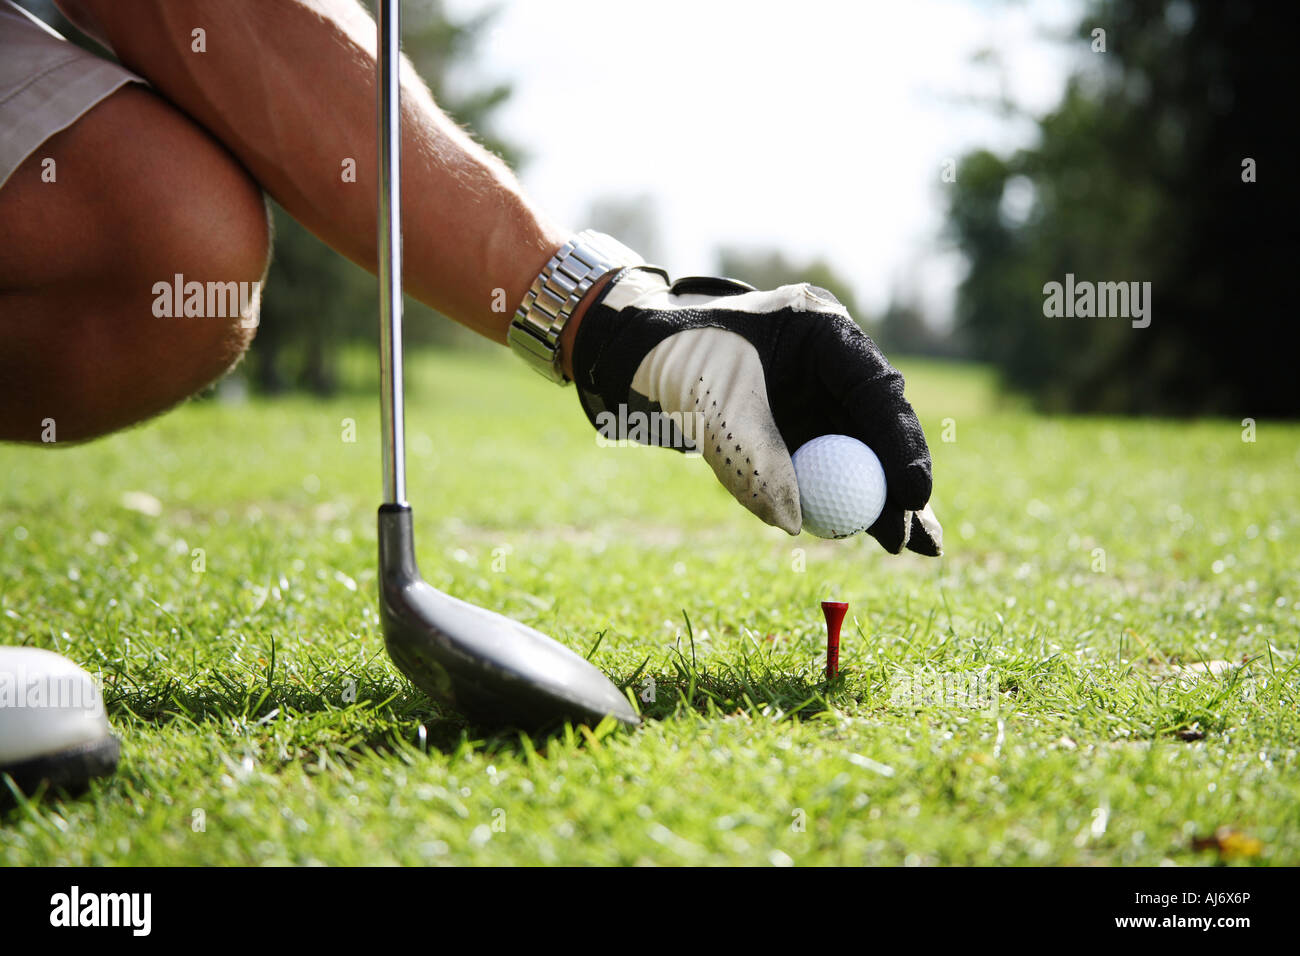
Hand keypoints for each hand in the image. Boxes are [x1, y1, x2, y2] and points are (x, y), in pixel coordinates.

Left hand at [570, 267, 941, 555]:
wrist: (638, 351)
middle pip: (879, 427)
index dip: (901, 446)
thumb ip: (753, 461)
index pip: (876, 390)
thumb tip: (793, 523)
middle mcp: (832, 358)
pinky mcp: (802, 419)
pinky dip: (847, 498)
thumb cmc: (675, 360)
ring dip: (881, 499)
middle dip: (900, 483)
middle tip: (914, 538)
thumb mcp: (713, 406)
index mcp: (822, 328)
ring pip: (863, 450)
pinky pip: (833, 463)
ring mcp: (820, 389)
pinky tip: (876, 533)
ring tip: (911, 548)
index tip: (912, 496)